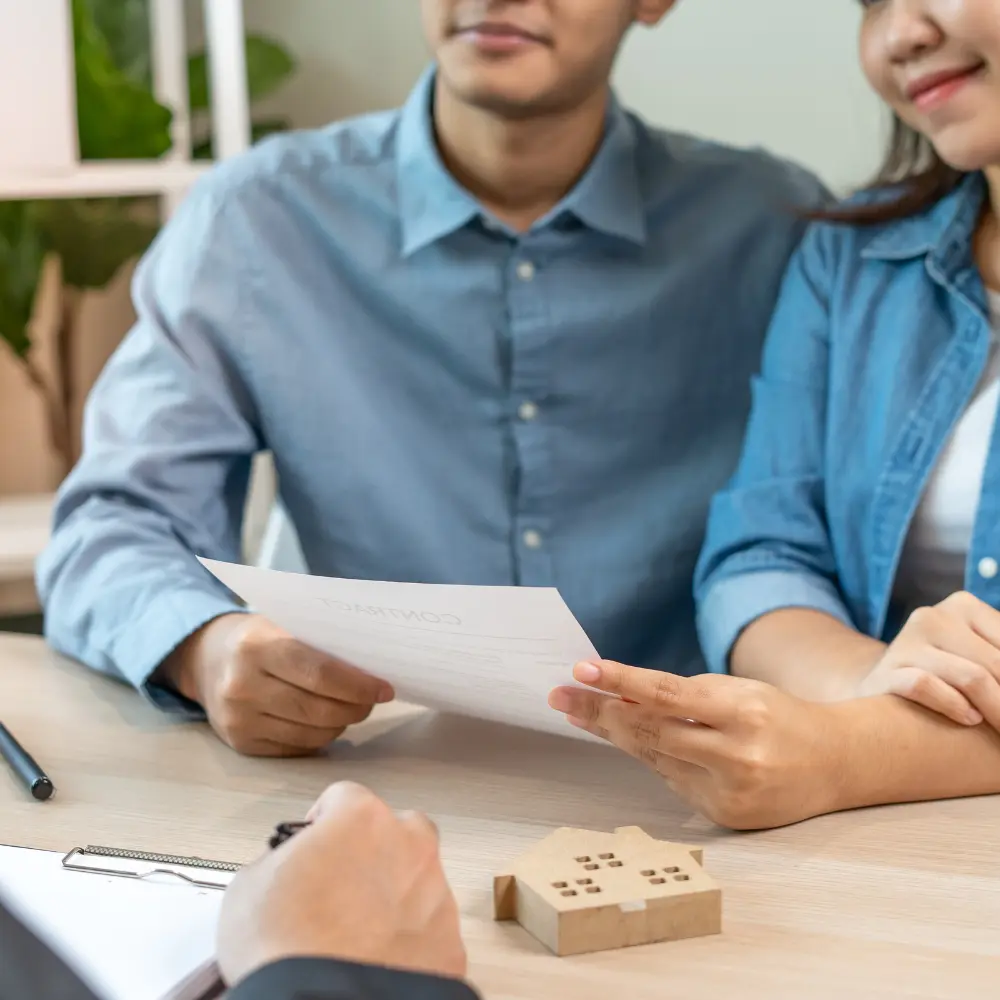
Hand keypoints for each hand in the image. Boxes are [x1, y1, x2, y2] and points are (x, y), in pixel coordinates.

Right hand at [159, 614, 393, 755]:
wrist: (206, 659)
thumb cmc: (259, 637)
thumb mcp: (282, 624)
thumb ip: (321, 643)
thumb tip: (374, 668)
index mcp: (256, 647)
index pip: (320, 673)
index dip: (358, 685)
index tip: (385, 688)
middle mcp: (242, 686)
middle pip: (318, 709)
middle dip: (356, 707)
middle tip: (373, 700)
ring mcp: (239, 720)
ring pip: (311, 733)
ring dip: (341, 724)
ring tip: (352, 709)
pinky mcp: (241, 744)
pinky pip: (296, 747)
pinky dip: (320, 737)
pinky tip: (325, 721)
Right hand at [218, 782, 466, 985]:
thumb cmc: (282, 946)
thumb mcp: (250, 883)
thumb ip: (282, 857)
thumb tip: (290, 868)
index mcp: (363, 820)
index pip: (345, 799)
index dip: (323, 821)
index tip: (314, 844)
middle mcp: (410, 847)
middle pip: (400, 831)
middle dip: (375, 851)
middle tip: (343, 886)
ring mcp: (436, 897)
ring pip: (420, 884)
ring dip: (396, 899)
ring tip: (357, 935)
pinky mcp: (450, 947)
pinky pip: (432, 935)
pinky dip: (412, 945)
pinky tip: (379, 962)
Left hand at [549, 661, 845, 829]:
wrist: (834, 763)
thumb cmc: (777, 715)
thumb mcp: (737, 690)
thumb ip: (682, 694)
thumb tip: (620, 694)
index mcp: (743, 712)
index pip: (667, 694)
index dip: (620, 682)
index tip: (582, 670)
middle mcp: (736, 755)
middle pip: (651, 731)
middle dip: (600, 711)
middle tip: (561, 695)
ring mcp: (730, 791)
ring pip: (654, 757)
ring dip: (614, 734)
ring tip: (580, 711)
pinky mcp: (724, 816)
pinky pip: (673, 781)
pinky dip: (654, 757)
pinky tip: (632, 739)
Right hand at [858, 592, 999, 728]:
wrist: (881, 689)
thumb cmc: (944, 676)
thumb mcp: (977, 655)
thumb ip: (998, 658)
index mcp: (962, 606)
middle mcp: (932, 617)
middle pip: (996, 664)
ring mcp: (905, 644)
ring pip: (970, 677)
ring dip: (997, 711)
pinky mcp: (886, 673)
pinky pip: (926, 686)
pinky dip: (954, 706)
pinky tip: (969, 720)